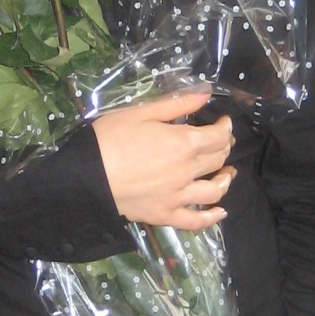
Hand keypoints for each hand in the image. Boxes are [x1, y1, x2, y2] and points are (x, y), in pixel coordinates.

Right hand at [91, 88, 234, 228]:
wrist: (87, 176)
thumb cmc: (110, 138)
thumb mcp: (141, 112)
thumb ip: (177, 104)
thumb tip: (206, 94)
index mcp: (184, 143)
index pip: (218, 136)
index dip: (225, 127)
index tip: (222, 123)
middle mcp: (187, 171)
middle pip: (218, 160)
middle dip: (225, 148)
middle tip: (222, 142)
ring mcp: (178, 196)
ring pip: (214, 190)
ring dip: (225, 180)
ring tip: (227, 174)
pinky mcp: (165, 214)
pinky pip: (196, 221)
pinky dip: (212, 218)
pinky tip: (220, 212)